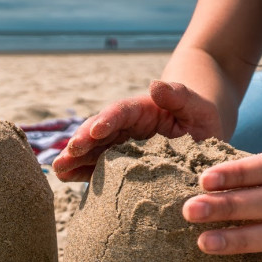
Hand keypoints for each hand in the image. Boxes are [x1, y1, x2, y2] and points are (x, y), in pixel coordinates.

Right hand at [53, 80, 222, 180]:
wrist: (201, 136)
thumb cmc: (202, 120)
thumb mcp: (198, 106)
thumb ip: (179, 95)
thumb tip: (155, 84)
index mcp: (143, 109)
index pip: (121, 111)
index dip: (107, 120)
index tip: (95, 130)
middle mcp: (126, 126)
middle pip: (99, 130)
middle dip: (82, 141)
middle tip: (68, 152)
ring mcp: (120, 144)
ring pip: (93, 149)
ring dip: (74, 157)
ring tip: (58, 168)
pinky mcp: (119, 163)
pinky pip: (97, 166)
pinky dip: (81, 171)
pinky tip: (67, 178)